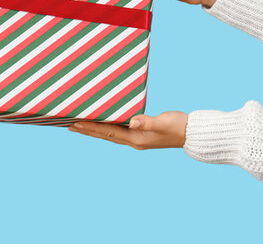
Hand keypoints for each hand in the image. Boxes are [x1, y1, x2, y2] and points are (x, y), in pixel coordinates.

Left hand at [68, 111, 187, 149]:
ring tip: (79, 126)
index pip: (109, 132)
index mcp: (136, 139)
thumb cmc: (179, 126)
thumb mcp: (164, 123)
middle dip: (87, 130)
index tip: (76, 123)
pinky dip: (107, 128)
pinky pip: (118, 132)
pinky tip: (103, 124)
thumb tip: (133, 121)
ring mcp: (137, 139)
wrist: (192, 134)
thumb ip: (148, 122)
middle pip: (105, 135)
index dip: (92, 128)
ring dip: (94, 130)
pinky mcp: (141, 135)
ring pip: (110, 135)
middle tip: (70, 125)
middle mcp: (134, 141)